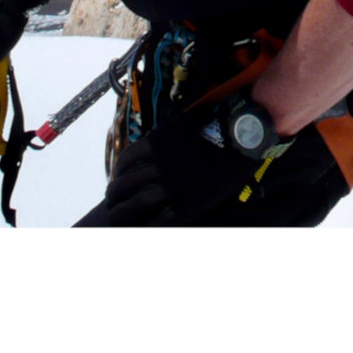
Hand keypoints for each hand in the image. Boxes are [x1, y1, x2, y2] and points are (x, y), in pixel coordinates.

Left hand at [77, 114, 288, 226]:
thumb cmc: (217, 129)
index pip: (124, 162)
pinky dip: (145, 227)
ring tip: (117, 218)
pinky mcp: (184, 206)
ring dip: (121, 213)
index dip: (118, 173)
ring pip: (134, 205)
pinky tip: (141, 230)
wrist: (241, 143)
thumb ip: (166, 134)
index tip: (118, 180)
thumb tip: (156, 137)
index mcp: (154, 144)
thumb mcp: (183, 123)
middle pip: (123, 185)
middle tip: (112, 202)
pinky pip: (157, 221)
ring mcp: (169, 187)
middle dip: (114, 195)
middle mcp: (157, 166)